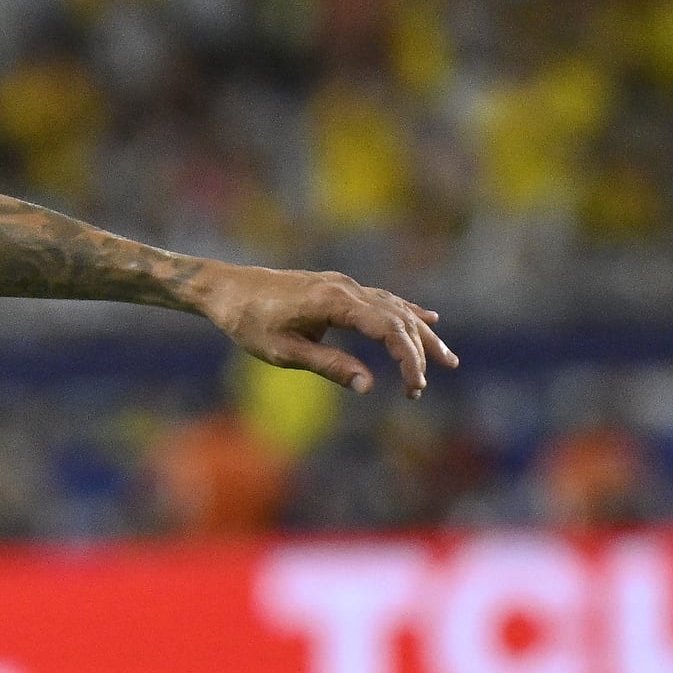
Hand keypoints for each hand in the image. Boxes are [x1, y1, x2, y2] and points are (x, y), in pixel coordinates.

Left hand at [195, 262, 455, 396]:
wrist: (225, 289)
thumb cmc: (248, 322)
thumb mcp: (284, 352)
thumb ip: (329, 367)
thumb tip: (368, 386)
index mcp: (334, 302)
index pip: (388, 328)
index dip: (408, 358)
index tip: (413, 387)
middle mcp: (345, 288)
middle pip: (398, 318)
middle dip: (418, 353)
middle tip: (421, 388)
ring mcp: (343, 285)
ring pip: (394, 308)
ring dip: (420, 334)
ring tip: (446, 359)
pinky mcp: (337, 287)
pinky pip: (381, 300)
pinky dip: (405, 313)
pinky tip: (426, 319)